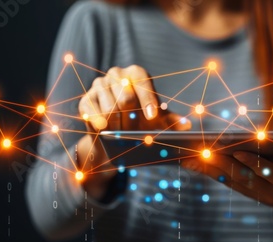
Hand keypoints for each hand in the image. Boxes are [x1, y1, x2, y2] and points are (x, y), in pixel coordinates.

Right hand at [76, 65, 190, 198]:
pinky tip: (104, 129)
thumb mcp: (157, 121)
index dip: (148, 99)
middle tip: (136, 132)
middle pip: (126, 97)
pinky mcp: (85, 100)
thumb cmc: (140, 122)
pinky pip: (92, 112)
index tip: (152, 117)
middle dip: (133, 119)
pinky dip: (99, 123)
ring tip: (122, 134)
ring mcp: (98, 86)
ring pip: (109, 108)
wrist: (114, 137)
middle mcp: (116, 74)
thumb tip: (187, 126)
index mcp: (135, 73)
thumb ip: (171, 121)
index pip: (142, 79)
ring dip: (118, 126)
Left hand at [181, 146, 272, 219]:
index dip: (253, 162)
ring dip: (208, 170)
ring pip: (229, 181)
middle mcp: (267, 193)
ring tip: (189, 156)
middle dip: (221, 164)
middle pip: (241, 177)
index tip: (238, 150)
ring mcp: (254, 194)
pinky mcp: (244, 192)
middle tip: (203, 150)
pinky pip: (224, 182)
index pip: (267, 172)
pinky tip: (193, 162)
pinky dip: (209, 172)